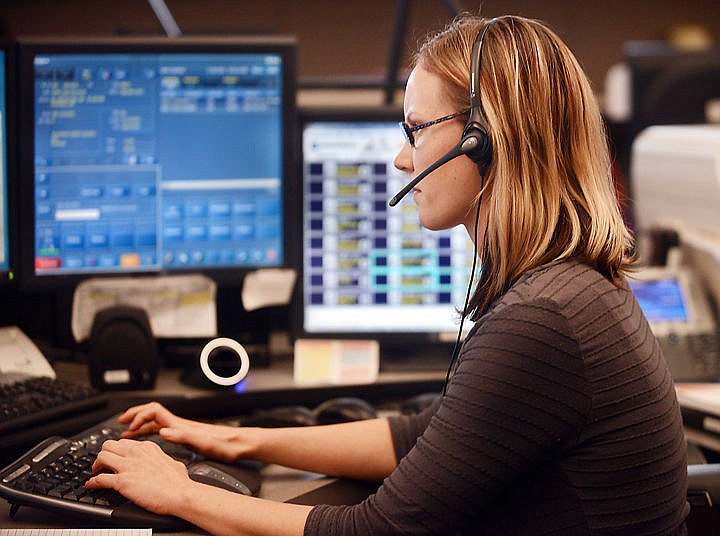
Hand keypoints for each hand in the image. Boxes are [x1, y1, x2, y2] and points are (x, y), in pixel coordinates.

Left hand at [86, 438, 191, 515]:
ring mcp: (128, 466)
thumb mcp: (173, 463)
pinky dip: (92, 483)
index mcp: (147, 448)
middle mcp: (136, 453)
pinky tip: (91, 486)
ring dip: (96, 466)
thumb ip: (165, 460)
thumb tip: (167, 463)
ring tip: (96, 473)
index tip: (116, 458)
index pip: (124, 443)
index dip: (118, 451)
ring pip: (101, 456)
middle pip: (109, 445)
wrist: (180, 493)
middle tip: (103, 464)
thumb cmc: (179, 482)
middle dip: (104, 454)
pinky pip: (99, 479)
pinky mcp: (122, 481)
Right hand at [119, 401, 255, 461]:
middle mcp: (180, 425)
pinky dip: (151, 434)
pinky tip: (149, 440)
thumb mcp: (203, 442)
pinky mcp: (187, 436)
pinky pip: (163, 431)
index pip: (154, 411)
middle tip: (119, 423)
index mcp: (181, 425)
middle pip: (152, 414)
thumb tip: (163, 431)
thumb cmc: (226, 444)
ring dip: (140, 426)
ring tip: (127, 433)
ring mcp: (183, 430)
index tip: (128, 427)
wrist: (240, 445)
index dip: (139, 416)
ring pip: (155, 423)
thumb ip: (183, 436)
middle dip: (134, 416)